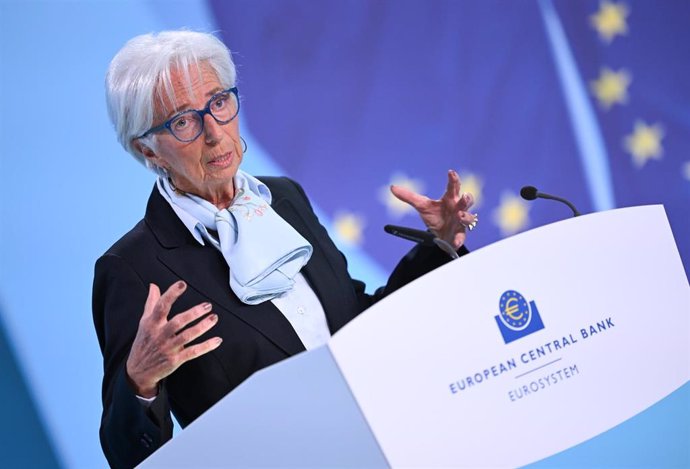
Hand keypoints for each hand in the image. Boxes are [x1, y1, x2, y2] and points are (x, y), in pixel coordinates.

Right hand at [126, 281, 221, 397]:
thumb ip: (151, 303)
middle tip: (207, 305)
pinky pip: (193, 352)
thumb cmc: (144, 343)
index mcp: (152, 323)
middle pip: (178, 322)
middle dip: (193, 313)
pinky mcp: (175, 360)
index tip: (182, 284)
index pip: (161, 306)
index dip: (171, 294)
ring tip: (214, 318)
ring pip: (187, 336)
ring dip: (202, 327)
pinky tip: (217, 340)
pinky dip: (206, 346)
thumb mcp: (144, 322)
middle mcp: (160, 335)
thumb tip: (153, 286)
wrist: (138, 371)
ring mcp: (168, 348)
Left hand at [390, 169, 476, 249]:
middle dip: (467, 198)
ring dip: (466, 216)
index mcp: (450, 199)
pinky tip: (456, 241)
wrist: (440, 236)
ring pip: (469, 218)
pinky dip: (458, 239)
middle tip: (465, 196)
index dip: (453, 179)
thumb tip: (392, 187)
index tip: (451, 172)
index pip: (453, 187)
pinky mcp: (459, 235)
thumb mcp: (421, 206)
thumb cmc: (435, 216)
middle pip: (466, 201)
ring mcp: (460, 222)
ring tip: (460, 215)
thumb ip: (409, 197)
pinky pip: (461, 237)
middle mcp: (458, 209)